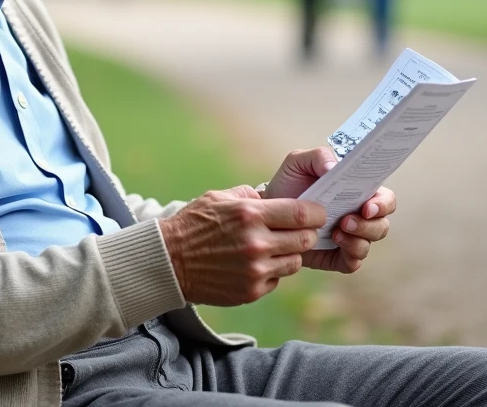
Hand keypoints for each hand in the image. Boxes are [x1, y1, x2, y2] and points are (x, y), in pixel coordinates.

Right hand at [159, 186, 324, 306]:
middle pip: (306, 239)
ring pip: (296, 262)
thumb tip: (273, 197)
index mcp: (250, 214)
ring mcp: (255, 270)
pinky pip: (278, 279)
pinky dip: (272, 271)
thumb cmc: (193, 225)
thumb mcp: (218, 198)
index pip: (303, 214)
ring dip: (289, 253)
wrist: (169, 261)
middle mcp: (256, 243)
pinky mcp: (251, 291)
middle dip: (306, 233)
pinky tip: (254, 263)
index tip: (317, 213)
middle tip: (297, 230)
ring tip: (273, 247)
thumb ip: (250, 195)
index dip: (316, 213)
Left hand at [264, 148, 395, 273]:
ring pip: (368, 244)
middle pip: (382, 224)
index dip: (383, 204)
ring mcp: (350, 238)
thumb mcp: (298, 162)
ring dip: (357, 239)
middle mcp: (360, 216)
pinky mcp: (338, 257)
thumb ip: (318, 156)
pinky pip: (353, 262)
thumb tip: (334, 166)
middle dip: (370, 225)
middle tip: (348, 220)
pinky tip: (333, 242)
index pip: (385, 199)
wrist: (268, 211)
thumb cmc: (289, 183)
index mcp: (359, 192)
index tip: (369, 206)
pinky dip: (348, 254)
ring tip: (336, 231)